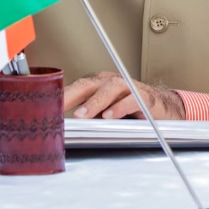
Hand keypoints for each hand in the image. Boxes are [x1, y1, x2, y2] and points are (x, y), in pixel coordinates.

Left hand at [63, 71, 184, 119]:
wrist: (161, 107)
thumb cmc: (129, 109)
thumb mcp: (104, 112)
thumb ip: (87, 115)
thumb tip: (63, 126)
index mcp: (98, 84)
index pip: (77, 86)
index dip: (62, 95)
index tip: (47, 106)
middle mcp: (111, 82)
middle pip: (90, 84)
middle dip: (72, 95)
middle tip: (58, 107)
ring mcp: (129, 87)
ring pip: (110, 89)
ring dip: (95, 102)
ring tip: (82, 115)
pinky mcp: (144, 97)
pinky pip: (131, 99)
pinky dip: (120, 107)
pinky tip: (110, 115)